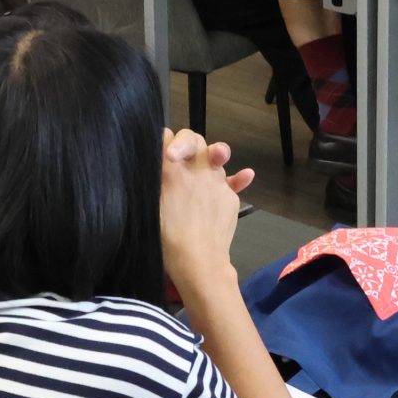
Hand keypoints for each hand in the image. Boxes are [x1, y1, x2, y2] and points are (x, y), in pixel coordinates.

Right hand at [160, 128, 252, 291]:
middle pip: (194, 140)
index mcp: (172, 167)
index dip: (165, 143)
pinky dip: (237, 178)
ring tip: (208, 165)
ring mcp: (218, 180)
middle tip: (179, 156)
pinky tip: (245, 176)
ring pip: (214, 158)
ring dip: (209, 159)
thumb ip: (157, 179)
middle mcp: (197, 167)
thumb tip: (161, 162)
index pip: (168, 137)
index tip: (162, 155)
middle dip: (187, 144)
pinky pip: (232, 181)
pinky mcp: (231, 196)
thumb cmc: (166, 235)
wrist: (198, 260)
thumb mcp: (151, 203)